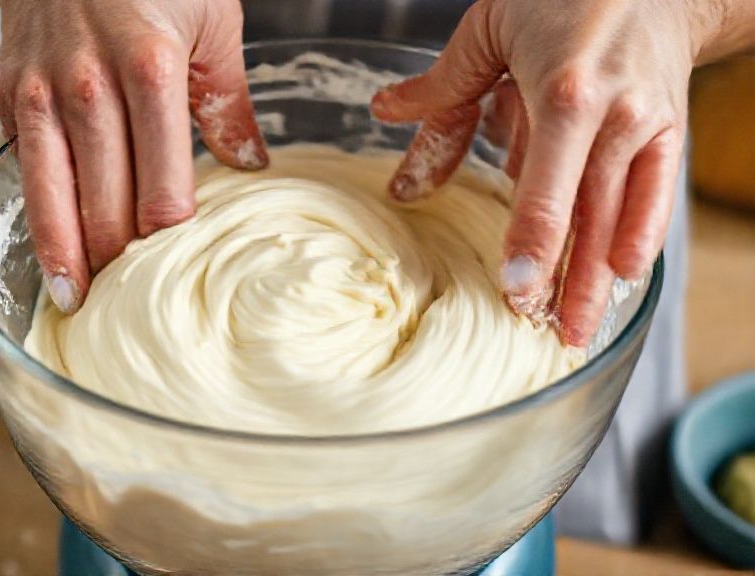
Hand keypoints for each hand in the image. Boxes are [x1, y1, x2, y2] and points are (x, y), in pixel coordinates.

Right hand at [0, 0, 267, 312]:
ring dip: (64, 255)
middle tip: (129, 307)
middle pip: (104, 204)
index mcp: (149, 72)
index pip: (161, 189)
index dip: (168, 244)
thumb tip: (251, 165)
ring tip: (72, 300)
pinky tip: (49, 247)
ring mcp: (39, 94)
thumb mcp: (212, 20)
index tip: (176, 276)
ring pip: (51, 197)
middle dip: (119, 263)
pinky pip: (25, 167)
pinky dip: (37, 211)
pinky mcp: (7, 95)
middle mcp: (87, 88)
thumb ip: (228, 101)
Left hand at [371, 0, 747, 345]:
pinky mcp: (669, 134)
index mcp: (564, 92)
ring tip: (575, 331)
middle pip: (585, 218)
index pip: (546, 188)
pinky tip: (623, 279)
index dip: (531, 245)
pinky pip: (656, 197)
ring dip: (598, 280)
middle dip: (565, 282)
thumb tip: (383, 111)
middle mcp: (612, 117)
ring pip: (619, 219)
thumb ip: (443, 85)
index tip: (514, 293)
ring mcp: (645, 129)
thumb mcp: (491, 30)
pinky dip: (641, 239)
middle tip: (543, 337)